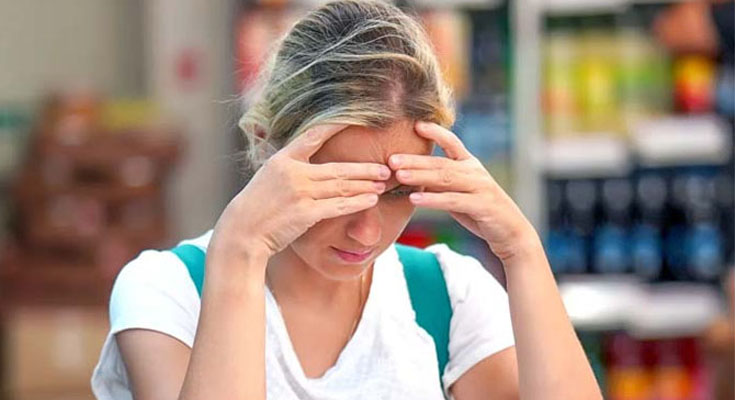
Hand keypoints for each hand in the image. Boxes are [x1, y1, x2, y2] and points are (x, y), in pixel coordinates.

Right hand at [212, 124, 390, 258]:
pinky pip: (338, 206)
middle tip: (385, 167)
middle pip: (338, 168)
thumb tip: (304, 160)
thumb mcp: (268, 177)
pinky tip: (371, 200)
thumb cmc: (256, 206)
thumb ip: (288, 167)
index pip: (314, 136)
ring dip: (365, 185)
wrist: (242, 231)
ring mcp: (300, 193)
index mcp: (283, 160)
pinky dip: (357, 203)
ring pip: (341, 187)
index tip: (356, 119)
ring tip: (383, 183)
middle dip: (364, 169)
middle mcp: (294, 173)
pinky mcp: (306, 213)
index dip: (335, 126)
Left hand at [389, 121, 539, 262]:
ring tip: (399, 175)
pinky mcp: (481, 205)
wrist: (509, 231)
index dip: (436, 132)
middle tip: (391, 159)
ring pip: (446, 178)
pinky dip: (432, 199)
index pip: (452, 142)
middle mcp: (475, 172)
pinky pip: (452, 200)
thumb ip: (439, 183)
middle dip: (415, 160)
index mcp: (470, 164)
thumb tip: (412, 175)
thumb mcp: (457, 192)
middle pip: (441, 162)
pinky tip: (414, 198)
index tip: (416, 125)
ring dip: (420, 176)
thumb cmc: (478, 210)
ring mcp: (480, 187)